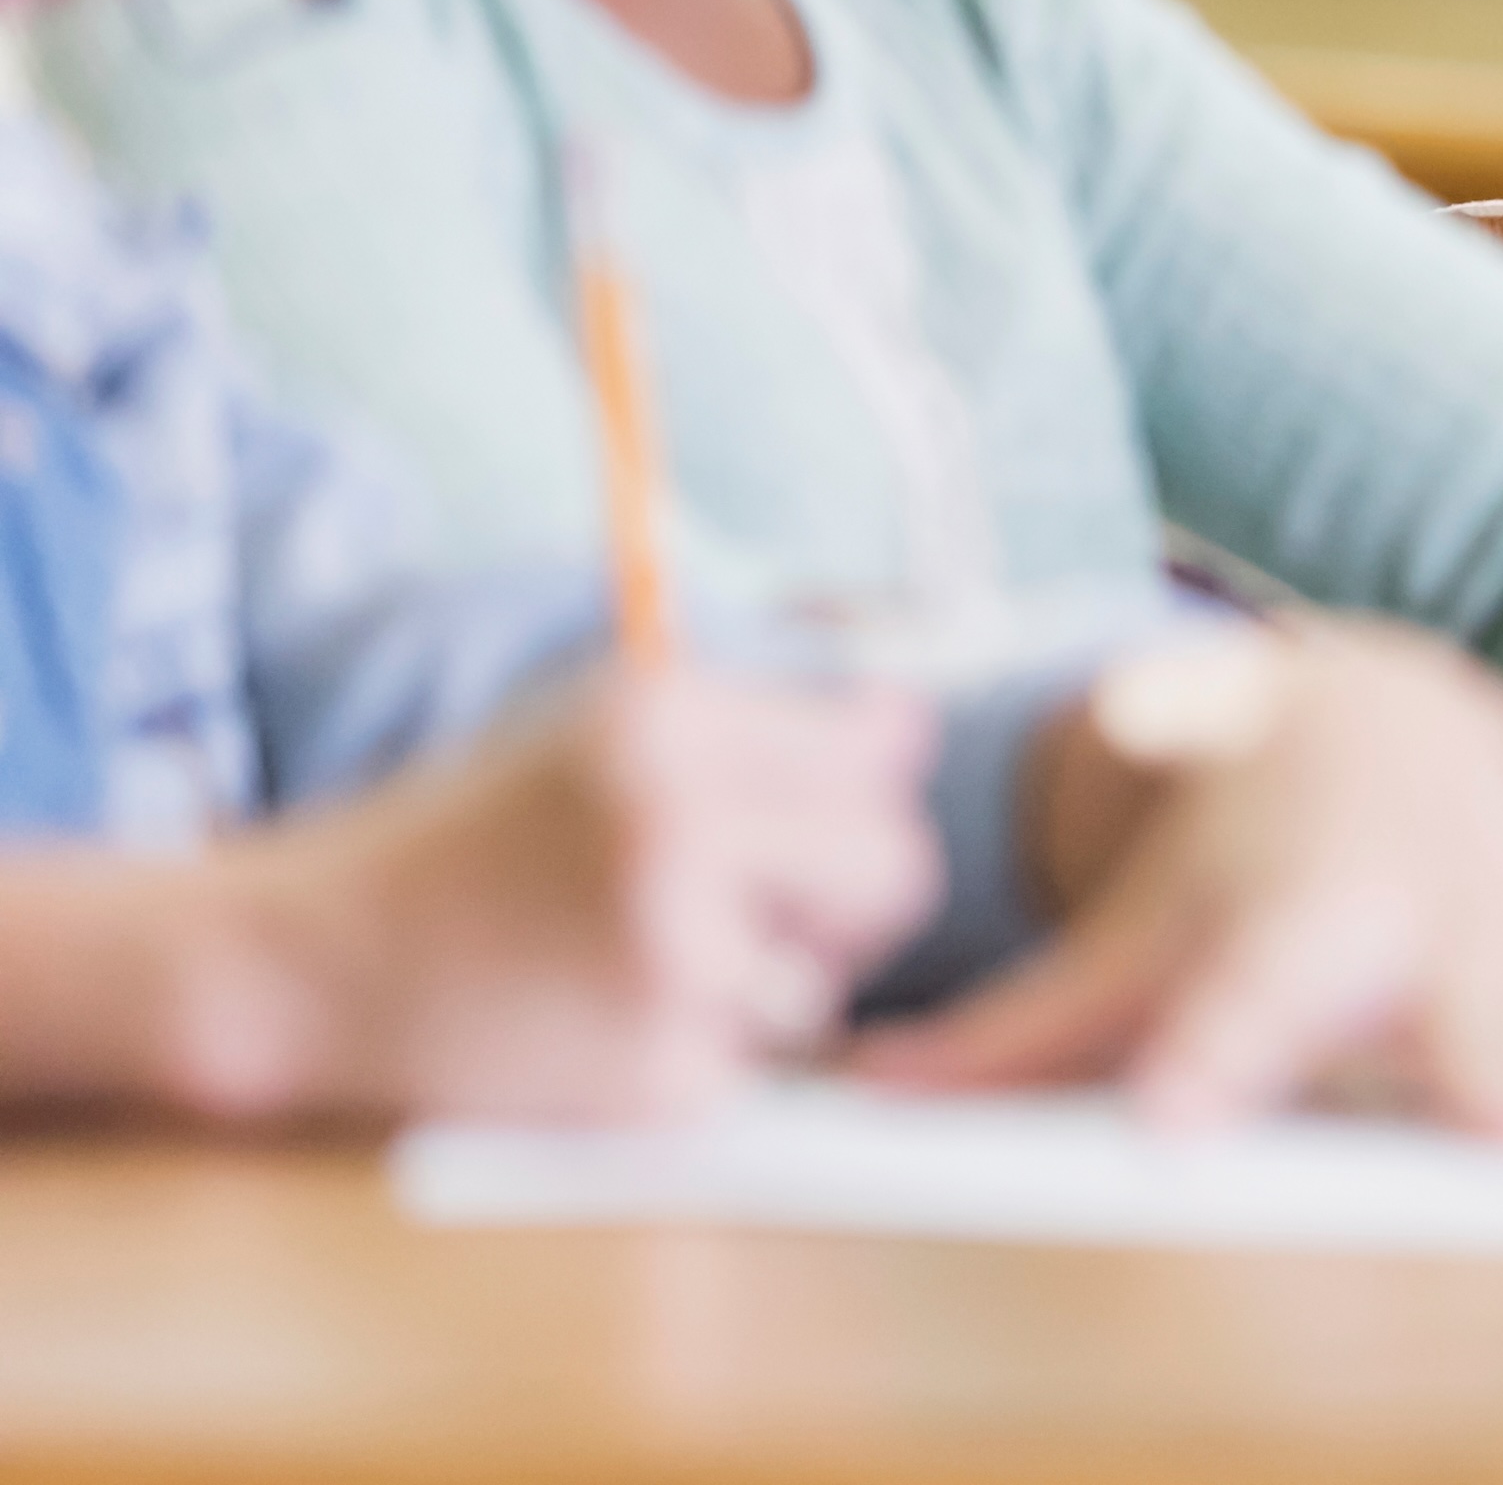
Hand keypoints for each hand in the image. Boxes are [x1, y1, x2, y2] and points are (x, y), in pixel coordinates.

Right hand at [201, 671, 935, 1124]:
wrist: (298, 964)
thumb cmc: (465, 842)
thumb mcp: (592, 730)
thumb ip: (748, 728)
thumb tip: (912, 734)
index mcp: (666, 719)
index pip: (888, 744)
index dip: (854, 790)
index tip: (796, 817)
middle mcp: (677, 823)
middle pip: (898, 864)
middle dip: (843, 899)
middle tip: (746, 911)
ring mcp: (666, 955)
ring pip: (829, 982)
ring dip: (760, 987)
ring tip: (628, 967)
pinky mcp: (651, 1074)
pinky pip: (746, 1070)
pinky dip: (686, 1063)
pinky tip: (587, 1033)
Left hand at [865, 623, 1502, 1135]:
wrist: (1390, 710)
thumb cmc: (1244, 848)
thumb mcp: (1139, 923)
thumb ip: (1022, 1028)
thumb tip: (868, 1097)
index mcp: (1283, 923)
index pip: (1241, 1004)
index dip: (1214, 1060)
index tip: (1184, 1124)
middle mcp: (1403, 936)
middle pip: (1431, 1019)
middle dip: (1466, 1077)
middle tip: (1498, 1139)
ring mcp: (1499, 955)